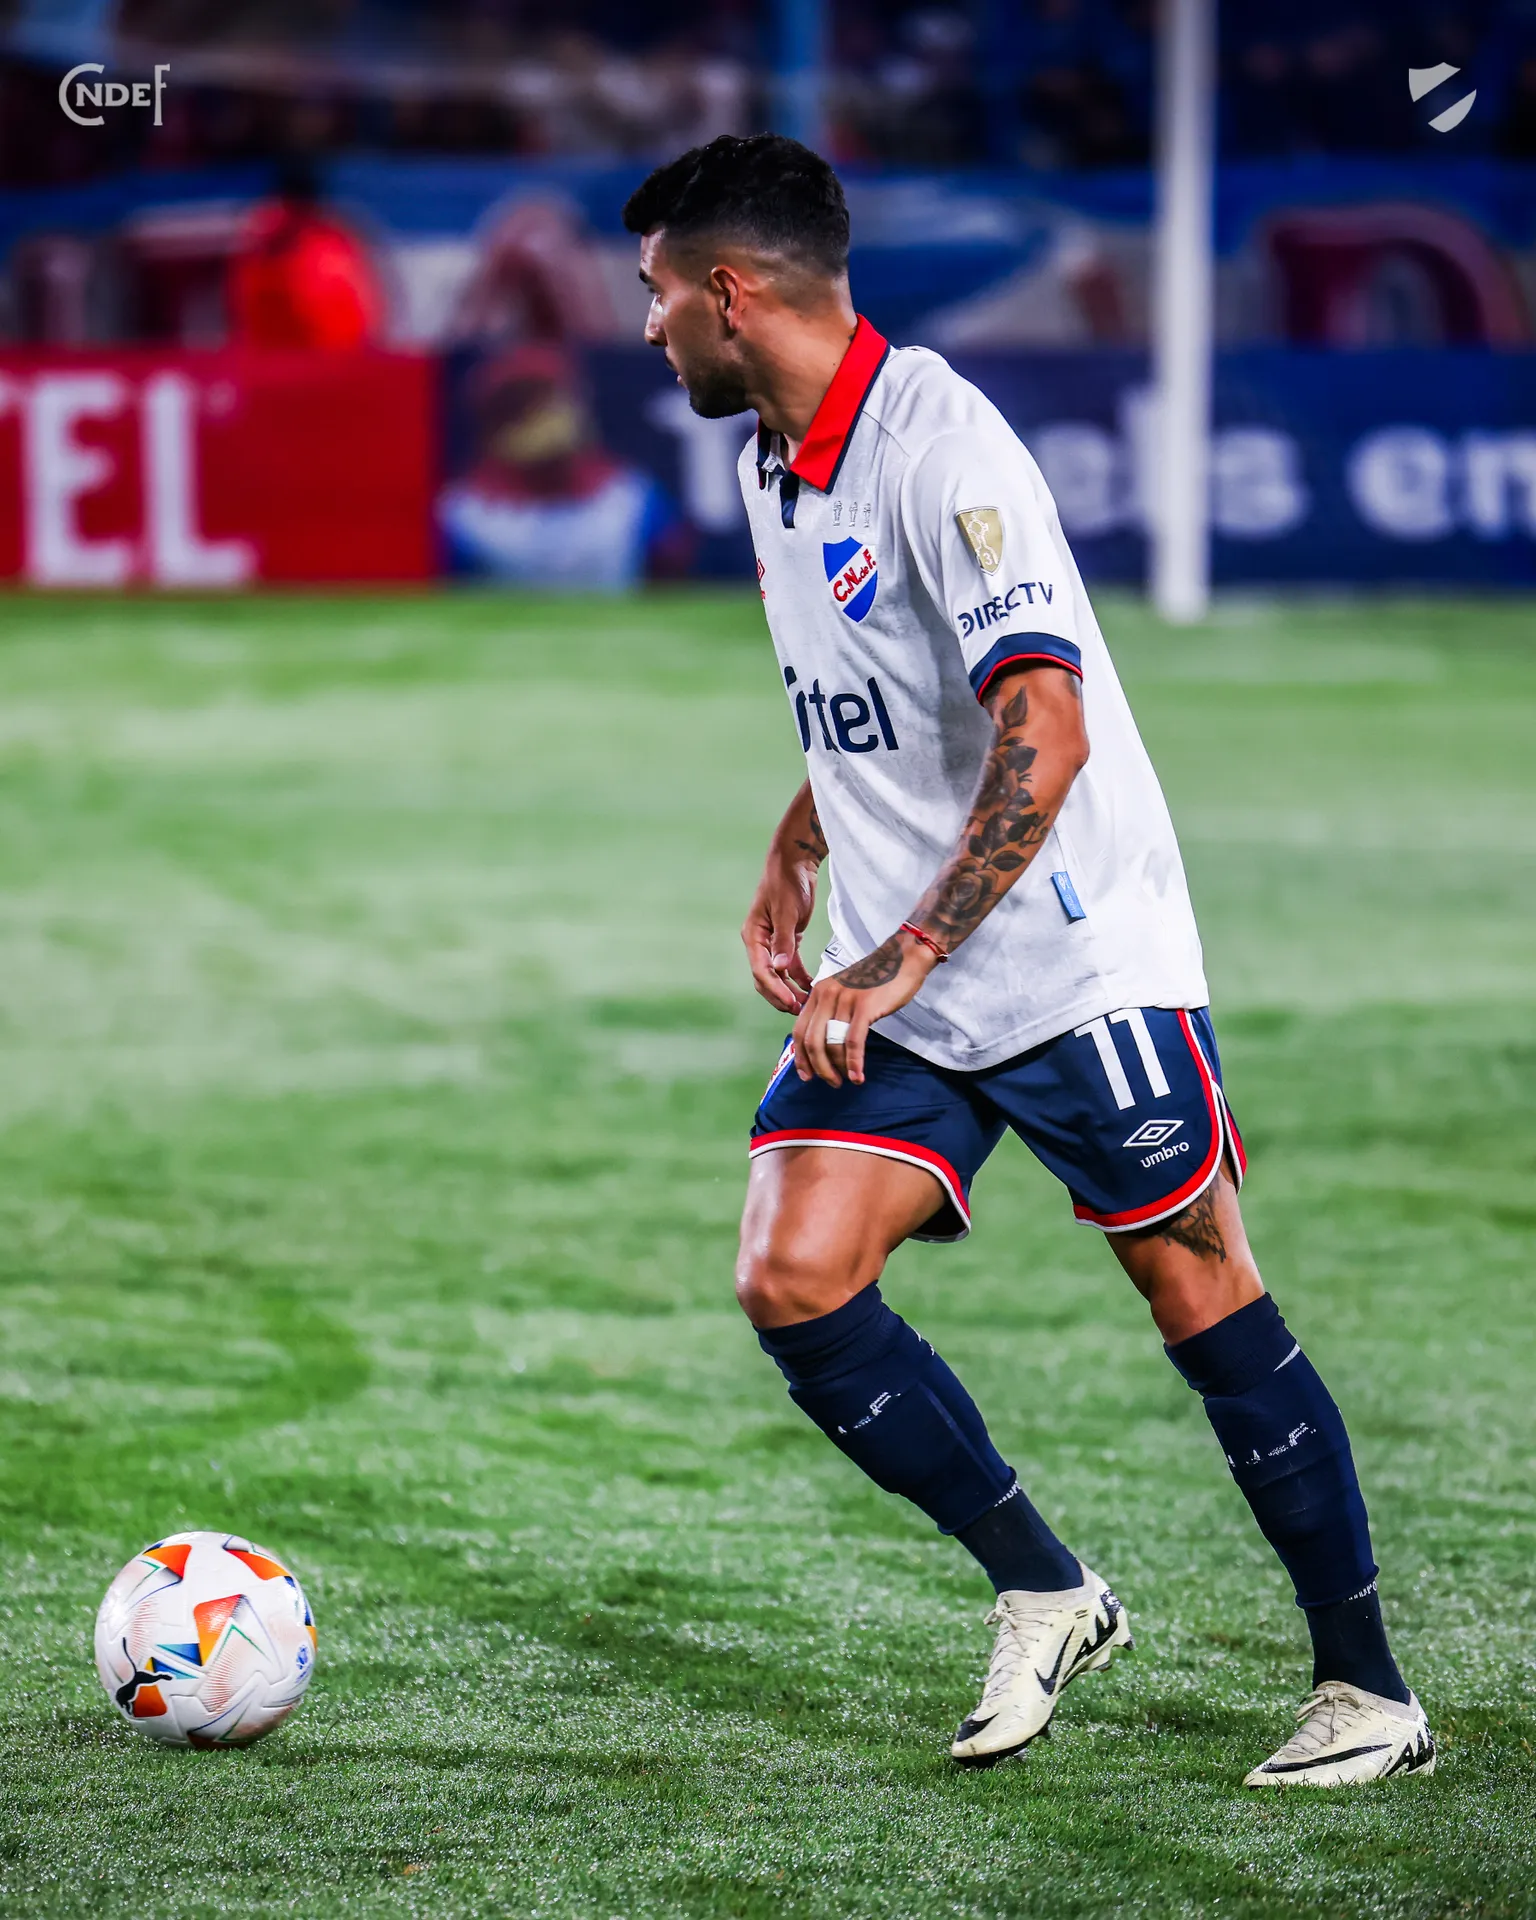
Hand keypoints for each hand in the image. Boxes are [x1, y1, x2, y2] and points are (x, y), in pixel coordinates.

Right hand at [742, 846, 816, 1013]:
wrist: (795, 862)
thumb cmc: (786, 882)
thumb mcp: (786, 911)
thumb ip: (783, 940)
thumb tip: (779, 969)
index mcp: (753, 936)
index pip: (761, 971)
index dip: (775, 990)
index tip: (790, 1003)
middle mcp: (759, 943)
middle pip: (766, 978)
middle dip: (781, 996)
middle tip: (799, 1011)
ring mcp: (773, 943)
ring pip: (778, 976)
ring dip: (790, 991)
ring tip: (806, 1005)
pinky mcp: (787, 940)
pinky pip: (790, 966)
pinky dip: (799, 978)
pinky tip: (810, 988)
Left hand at [793, 931, 938, 1086]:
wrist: (903, 959)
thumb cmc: (876, 980)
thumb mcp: (844, 993)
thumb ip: (831, 1014)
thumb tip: (822, 1048)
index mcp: (818, 993)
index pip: (799, 1030)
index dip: (801, 1057)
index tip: (807, 1075)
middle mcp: (826, 995)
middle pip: (812, 1041)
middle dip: (818, 1067)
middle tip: (831, 1082)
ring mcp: (845, 1000)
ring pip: (832, 1044)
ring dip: (837, 1068)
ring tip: (847, 1079)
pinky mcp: (864, 1006)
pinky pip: (853, 1042)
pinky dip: (854, 1063)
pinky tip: (858, 1076)